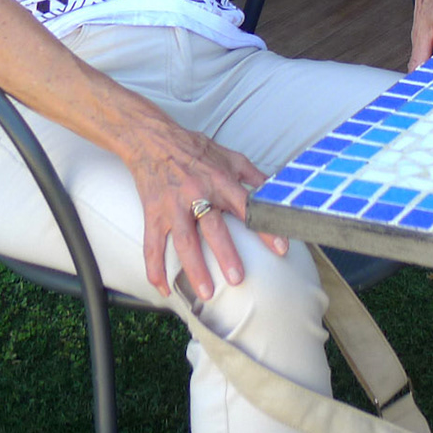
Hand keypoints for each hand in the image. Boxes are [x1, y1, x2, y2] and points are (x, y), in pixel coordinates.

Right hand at [125, 120, 284, 299]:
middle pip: (212, 227)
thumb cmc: (194, 149)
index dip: (263, 227)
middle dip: (226, 254)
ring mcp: (173, 206)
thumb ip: (255, 177)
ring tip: (206, 292)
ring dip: (194, 268)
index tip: (279, 248)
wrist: (152, 140)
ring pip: (183, 240)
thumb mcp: (230, 156)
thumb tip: (278, 193)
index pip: (246, 206)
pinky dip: (155, 268)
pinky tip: (164, 289)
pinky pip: (152, 244)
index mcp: (220, 180)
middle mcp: (197, 194)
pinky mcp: (153, 213)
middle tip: (237, 278)